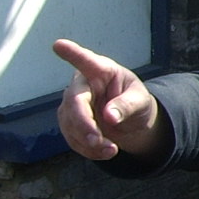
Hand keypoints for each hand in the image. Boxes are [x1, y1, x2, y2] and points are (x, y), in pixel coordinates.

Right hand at [52, 38, 164, 160]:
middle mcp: (82, 85)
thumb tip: (109, 117)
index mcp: (101, 71)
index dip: (72, 54)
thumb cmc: (135, 100)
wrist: (130, 120)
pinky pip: (72, 138)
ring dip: (89, 142)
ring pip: (70, 124)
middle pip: (74, 102)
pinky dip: (88, 150)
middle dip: (84, 124)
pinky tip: (105, 152)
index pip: (86, 61)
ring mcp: (72, 104)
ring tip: (112, 150)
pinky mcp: (69, 122)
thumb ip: (127, 105)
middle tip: (98, 141)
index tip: (58, 45)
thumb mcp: (141, 101)